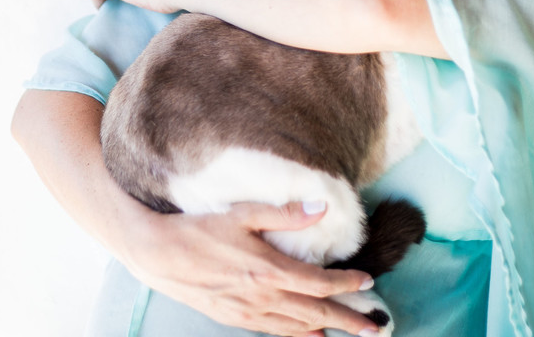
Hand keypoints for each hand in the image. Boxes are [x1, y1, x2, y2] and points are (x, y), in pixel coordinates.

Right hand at [120, 200, 380, 336]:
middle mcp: (262, 296)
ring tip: (347, 331)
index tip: (367, 281)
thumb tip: (320, 208)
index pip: (318, 282)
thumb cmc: (198, 230)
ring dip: (325, 328)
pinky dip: (295, 333)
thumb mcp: (242, 213)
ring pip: (296, 326)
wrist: (158, 254)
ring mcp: (247, 312)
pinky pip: (272, 330)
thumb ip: (284, 214)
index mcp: (268, 270)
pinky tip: (306, 332)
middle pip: (315, 312)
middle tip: (375, 329)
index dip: (346, 283)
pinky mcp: (233, 317)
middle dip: (348, 320)